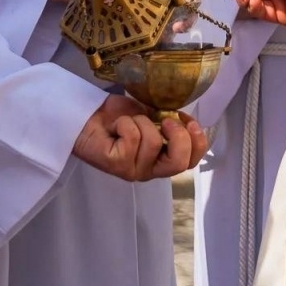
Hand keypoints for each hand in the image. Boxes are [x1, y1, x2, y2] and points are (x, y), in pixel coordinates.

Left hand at [72, 95, 206, 180]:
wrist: (88, 116)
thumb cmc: (119, 116)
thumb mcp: (151, 116)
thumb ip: (169, 122)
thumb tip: (184, 119)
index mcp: (161, 159)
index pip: (190, 163)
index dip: (197, 143)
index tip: (190, 122)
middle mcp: (150, 170)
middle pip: (178, 163)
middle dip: (178, 136)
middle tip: (165, 121)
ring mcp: (133, 170)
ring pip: (153, 142)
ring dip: (141, 121)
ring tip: (127, 120)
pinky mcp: (116, 165)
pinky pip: (132, 137)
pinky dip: (125, 122)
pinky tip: (115, 126)